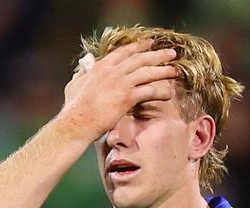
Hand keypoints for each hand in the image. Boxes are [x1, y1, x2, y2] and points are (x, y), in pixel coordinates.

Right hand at [60, 40, 178, 138]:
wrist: (77, 121)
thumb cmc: (74, 107)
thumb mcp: (74, 84)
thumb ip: (81, 73)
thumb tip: (82, 67)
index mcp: (101, 66)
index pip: (124, 52)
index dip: (138, 47)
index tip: (149, 44)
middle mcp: (113, 71)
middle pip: (140, 59)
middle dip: (157, 55)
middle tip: (171, 53)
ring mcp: (120, 83)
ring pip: (147, 72)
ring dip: (163, 70)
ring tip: (175, 71)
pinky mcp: (126, 97)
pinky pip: (149, 91)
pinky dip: (161, 91)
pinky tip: (169, 93)